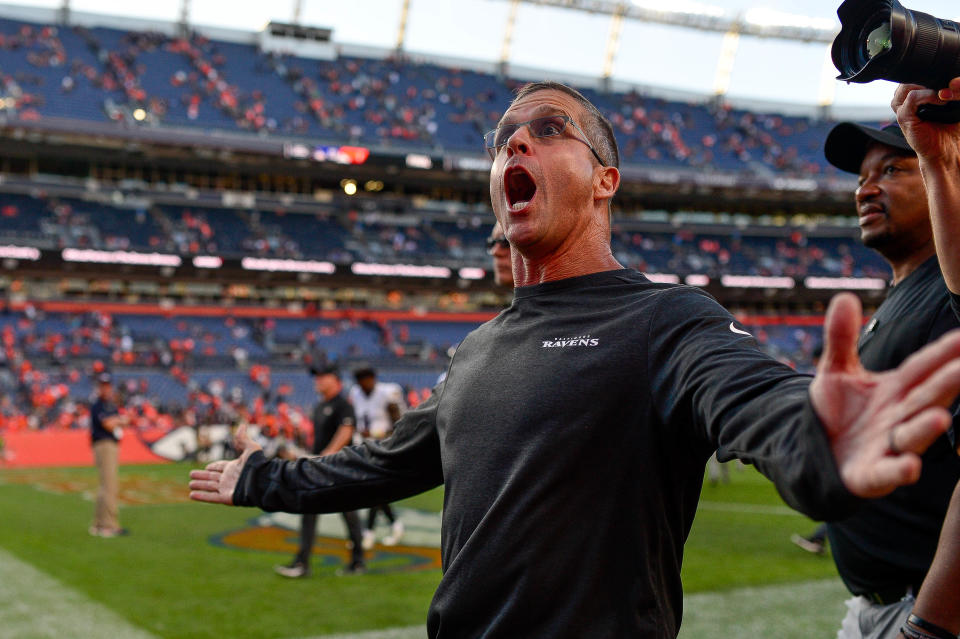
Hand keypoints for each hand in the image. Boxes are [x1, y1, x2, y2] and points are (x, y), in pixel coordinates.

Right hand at [189, 423, 261, 504]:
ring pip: (209, 487)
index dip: (213, 467)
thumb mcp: (251, 448)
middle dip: (202, 476)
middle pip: (212, 477)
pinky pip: (211, 497)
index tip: (206, 467)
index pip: (220, 467)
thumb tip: (242, 425)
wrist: (263, 480)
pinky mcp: (226, 498)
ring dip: (199, 485)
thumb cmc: (259, 464)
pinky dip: (201, 496)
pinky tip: (191, 495)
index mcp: (235, 467)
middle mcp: (230, 478)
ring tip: (190, 484)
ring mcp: (227, 488)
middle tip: (191, 474)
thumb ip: (243, 439)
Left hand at [811, 293, 959, 497]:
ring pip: (913, 435)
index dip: (944, 352)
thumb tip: (845, 297)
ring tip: (942, 417)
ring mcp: (887, 446)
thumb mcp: (835, 371)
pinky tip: (910, 466)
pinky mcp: (869, 475)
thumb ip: (840, 337)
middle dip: (949, 383)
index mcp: (896, 390)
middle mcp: (899, 417)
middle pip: (928, 397)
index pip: (923, 367)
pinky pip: (887, 473)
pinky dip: (899, 470)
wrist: (812, 452)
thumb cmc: (834, 412)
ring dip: (927, 428)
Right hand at [891, 78, 959, 162]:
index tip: (951, 75)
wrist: (949, 149)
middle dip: (933, 76)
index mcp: (917, 91)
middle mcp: (907, 98)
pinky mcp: (904, 117)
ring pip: (909, 84)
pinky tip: (941, 101)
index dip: (933, 69)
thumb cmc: (953, 125)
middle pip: (912, 75)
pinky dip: (928, 96)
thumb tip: (954, 81)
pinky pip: (912, 97)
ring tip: (946, 95)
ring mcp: (903, 108)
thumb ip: (956, 89)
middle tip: (951, 84)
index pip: (918, 71)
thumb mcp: (957, 101)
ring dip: (930, 85)